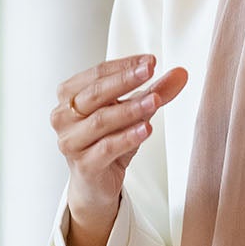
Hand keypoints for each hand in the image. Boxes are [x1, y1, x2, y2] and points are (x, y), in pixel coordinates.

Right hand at [50, 55, 188, 245]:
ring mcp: (71, 142)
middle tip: (149, 71)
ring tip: (154, 100)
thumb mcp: (133, 113)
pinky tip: (146, 129)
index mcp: (69, 96)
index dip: (123, 66)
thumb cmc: (107, 141)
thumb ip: (154, 91)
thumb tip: (181, 73)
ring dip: (130, 109)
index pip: (96, 74)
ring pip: (101, 121)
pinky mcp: (84, 165)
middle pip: (95, 93)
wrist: (95, 184)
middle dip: (124, 80)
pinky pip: (107, 148)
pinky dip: (127, 137)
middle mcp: (63, 117)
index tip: (149, 60)